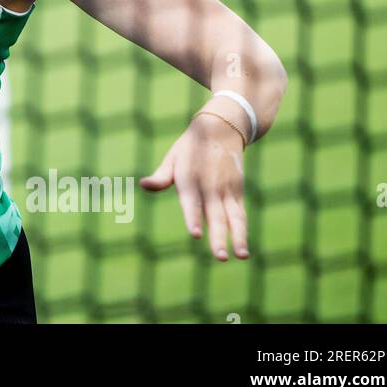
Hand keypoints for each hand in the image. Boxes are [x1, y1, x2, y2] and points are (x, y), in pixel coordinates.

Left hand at [140, 112, 248, 260]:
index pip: (192, 204)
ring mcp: (226, 190)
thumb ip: (161, 176)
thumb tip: (143, 185)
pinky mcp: (237, 192)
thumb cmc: (189, 148)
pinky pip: (241, 214)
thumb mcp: (172, 158)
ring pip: (234, 218)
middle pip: (215, 216)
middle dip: (218, 238)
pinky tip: (242, 248)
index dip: (194, 219)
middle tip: (220, 257)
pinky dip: (242, 230)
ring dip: (238, 238)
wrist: (221, 129)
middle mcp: (210, 187)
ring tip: (240, 256)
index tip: (196, 234)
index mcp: (190, 180)